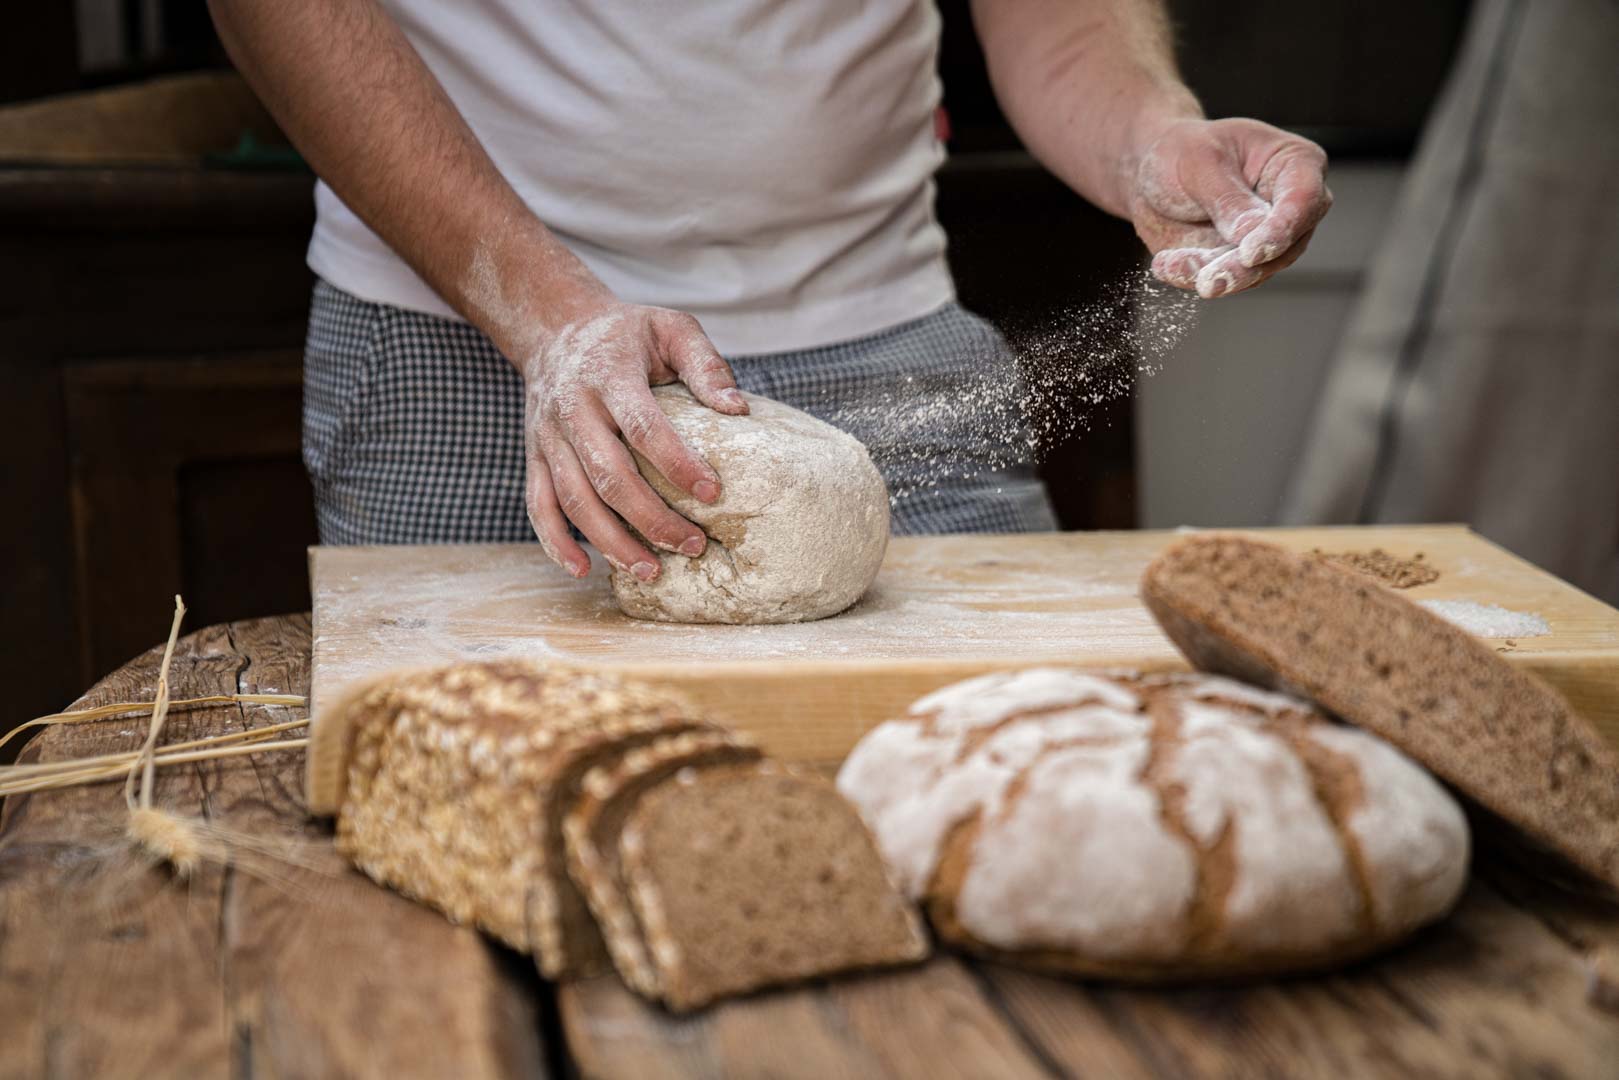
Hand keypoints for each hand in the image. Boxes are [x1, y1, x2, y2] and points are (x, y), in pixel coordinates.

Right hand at [520, 301, 747, 580]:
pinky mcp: (534, 456)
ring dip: (612, 541)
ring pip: (575, 499)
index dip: (677, 463)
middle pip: (609, 475)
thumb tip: (738, 411)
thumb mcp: (670, 327)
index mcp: (609, 375)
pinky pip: (539, 505)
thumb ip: (706, 365)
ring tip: (652, 572)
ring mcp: (548, 436)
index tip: (713, 494)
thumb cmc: (627, 333)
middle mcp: (572, 408)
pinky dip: (556, 542)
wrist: (554, 327)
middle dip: (651, 518)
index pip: (643, 427)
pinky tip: (584, 570)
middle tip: (694, 546)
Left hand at [1128, 117, 1331, 297]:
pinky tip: (1165, 264)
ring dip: (1215, 276)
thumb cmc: (1183, 151)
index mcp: (1296, 163)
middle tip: (1210, 280)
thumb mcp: (1200, 162)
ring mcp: (1267, 238)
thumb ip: (1227, 198)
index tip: (1251, 252)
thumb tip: (1251, 232)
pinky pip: (1224, 279)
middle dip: (1244, 267)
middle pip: (1286, 246)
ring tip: (1174, 266)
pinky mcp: (1239, 262)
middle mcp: (1290, 206)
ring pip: (1256, 271)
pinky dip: (1193, 276)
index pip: (1304, 199)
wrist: (1151, 172)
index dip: (1281, 229)